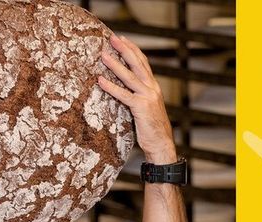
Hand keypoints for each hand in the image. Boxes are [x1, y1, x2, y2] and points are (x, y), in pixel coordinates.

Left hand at [98, 35, 177, 163]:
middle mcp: (152, 88)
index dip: (132, 49)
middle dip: (124, 49)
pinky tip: (100, 81)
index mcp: (153, 86)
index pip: (143, 62)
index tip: (122, 39)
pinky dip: (111, 87)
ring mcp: (148, 97)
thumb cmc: (151, 128)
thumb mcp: (146, 107)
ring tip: (103, 55)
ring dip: (115, 65)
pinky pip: (124, 95)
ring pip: (129, 76)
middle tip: (113, 38)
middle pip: (137, 64)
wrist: (161, 144)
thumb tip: (123, 88)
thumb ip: (138, 95)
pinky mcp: (141, 108)